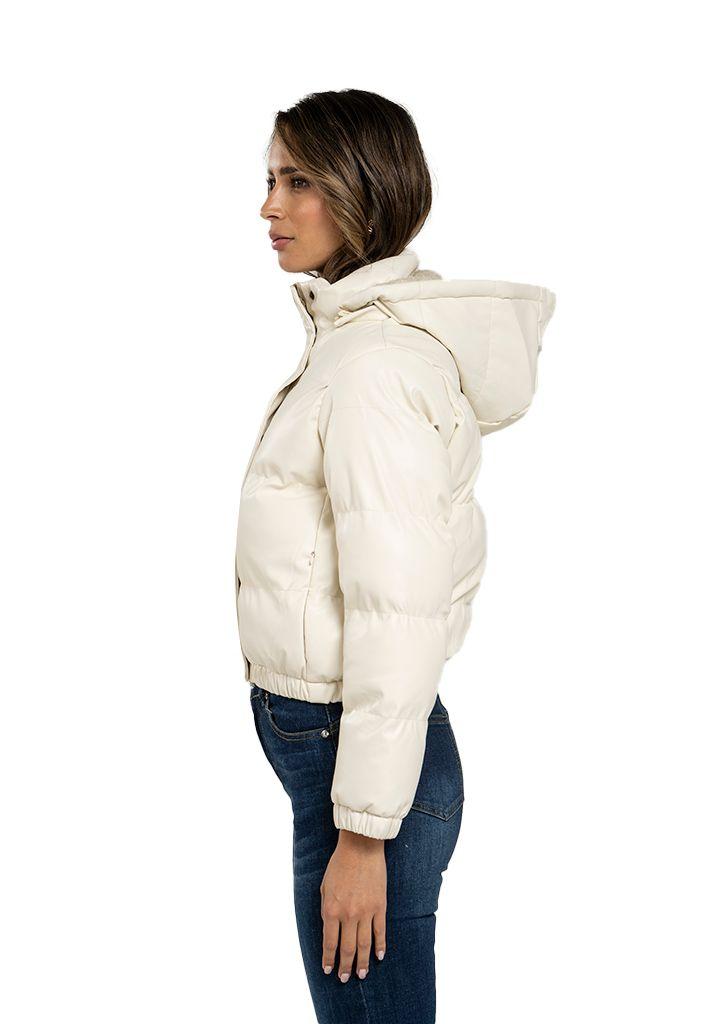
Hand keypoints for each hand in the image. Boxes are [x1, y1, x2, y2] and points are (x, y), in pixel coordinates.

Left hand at [320, 829, 386, 981]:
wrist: (360, 848)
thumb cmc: (339, 864)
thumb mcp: (324, 887)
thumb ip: (326, 908)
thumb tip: (329, 927)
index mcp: (331, 910)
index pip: (329, 942)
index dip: (329, 958)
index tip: (328, 970)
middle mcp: (348, 915)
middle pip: (347, 948)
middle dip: (345, 966)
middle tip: (345, 978)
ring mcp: (366, 912)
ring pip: (364, 944)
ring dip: (362, 962)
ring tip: (361, 974)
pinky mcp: (379, 906)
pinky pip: (380, 931)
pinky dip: (380, 945)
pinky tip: (379, 956)